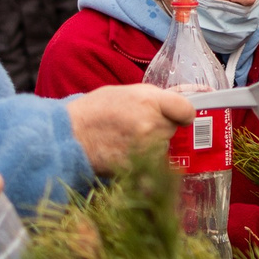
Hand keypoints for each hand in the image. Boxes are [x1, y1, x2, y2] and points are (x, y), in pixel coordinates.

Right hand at [66, 84, 194, 173]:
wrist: (71, 135)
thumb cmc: (95, 110)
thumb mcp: (126, 92)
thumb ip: (154, 97)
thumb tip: (179, 102)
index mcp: (150, 100)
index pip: (186, 110)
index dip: (183, 113)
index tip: (178, 116)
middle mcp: (152, 124)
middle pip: (173, 130)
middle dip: (161, 128)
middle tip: (138, 126)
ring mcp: (146, 148)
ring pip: (163, 148)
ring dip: (152, 146)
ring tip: (127, 139)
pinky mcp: (139, 167)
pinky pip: (152, 165)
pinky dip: (144, 162)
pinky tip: (125, 152)